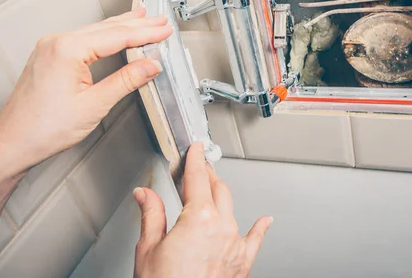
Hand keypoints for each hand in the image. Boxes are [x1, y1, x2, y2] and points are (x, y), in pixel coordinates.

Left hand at [0, 8, 172, 172]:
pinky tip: (113, 34)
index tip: (163, 31)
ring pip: (94, 31)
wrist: (13, 142)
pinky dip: (103, 36)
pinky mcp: (49, 56)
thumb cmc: (43, 128)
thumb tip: (150, 66)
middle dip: (136, 24)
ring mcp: (50, 48)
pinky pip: (82, 39)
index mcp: (67, 49)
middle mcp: (56, 42)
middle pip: (106, 28)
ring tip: (142, 20)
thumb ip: (126, 81)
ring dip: (121, 27)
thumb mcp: (94, 105)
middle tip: (159, 21)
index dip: (144, 33)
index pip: (116, 36)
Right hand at [133, 143, 272, 277]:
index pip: (197, 178)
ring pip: (232, 208)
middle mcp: (221, 228)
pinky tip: (266, 220)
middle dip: (208, 174)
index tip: (195, 149)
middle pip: (217, 189)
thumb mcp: (148, 249)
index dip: (195, 160)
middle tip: (199, 167)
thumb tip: (144, 195)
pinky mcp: (242, 262)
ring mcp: (234, 244)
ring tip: (214, 187)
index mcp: (198, 219)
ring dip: (222, 195)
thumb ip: (151, 215)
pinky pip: (254, 239)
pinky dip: (260, 227)